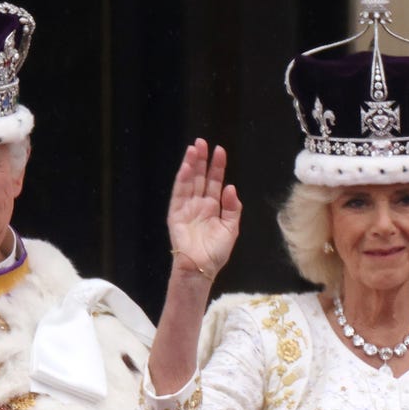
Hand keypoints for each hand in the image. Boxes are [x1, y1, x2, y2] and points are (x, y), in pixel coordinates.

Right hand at [168, 138, 241, 282]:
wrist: (201, 268)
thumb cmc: (216, 252)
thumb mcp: (231, 229)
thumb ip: (233, 208)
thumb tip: (231, 187)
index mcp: (213, 207)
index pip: (214, 182)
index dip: (217, 167)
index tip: (219, 150)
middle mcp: (199, 204)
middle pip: (200, 178)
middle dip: (202, 160)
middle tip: (203, 142)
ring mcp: (186, 208)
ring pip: (189, 182)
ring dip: (191, 165)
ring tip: (194, 149)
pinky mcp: (175, 214)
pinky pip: (179, 194)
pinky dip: (182, 180)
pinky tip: (186, 167)